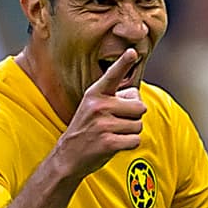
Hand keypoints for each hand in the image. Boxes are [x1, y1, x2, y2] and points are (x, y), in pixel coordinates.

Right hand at [55, 48, 147, 178]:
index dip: (123, 63)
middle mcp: (98, 106)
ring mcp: (102, 125)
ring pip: (138, 125)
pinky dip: (129, 144)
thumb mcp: (94, 107)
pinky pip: (135, 140)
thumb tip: (137, 95)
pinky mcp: (108, 143)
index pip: (112, 75)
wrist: (68, 156)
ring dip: (131, 132)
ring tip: (113, 134)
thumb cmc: (87, 129)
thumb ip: (115, 98)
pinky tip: (115, 144)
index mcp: (95, 94)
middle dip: (134, 117)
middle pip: (140, 107)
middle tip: (116, 123)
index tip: (132, 51)